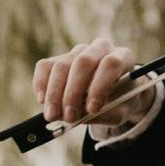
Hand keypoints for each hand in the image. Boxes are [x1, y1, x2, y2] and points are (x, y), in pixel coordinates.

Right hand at [33, 37, 153, 127]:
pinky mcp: (60, 58)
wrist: (114, 94)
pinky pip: (45, 66)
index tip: (92, 109)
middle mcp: (101, 48)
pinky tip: (43, 101)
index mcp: (123, 57)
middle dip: (73, 92)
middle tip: (69, 116)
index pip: (111, 64)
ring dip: (55, 93)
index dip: (100, 86)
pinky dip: (41, 84)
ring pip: (62, 65)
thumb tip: (79, 116)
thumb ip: (104, 113)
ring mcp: (79, 51)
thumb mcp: (120, 111)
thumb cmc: (119, 101)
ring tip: (54, 116)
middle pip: (83, 62)